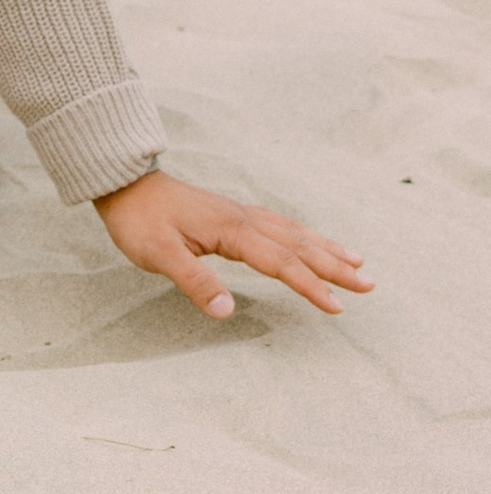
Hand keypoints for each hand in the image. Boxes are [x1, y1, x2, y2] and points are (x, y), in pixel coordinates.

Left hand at [93, 169, 371, 318]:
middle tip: (370, 283)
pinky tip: (312, 241)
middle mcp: (243, 219)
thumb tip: (226, 311)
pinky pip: (280, 225)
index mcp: (231, 230)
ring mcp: (240, 214)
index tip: (338, 307)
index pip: (281, 262)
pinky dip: (303, 235)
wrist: (123, 182)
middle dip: (335, 266)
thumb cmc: (139, 220)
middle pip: (298, 245)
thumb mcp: (158, 255)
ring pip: (293, 232)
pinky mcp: (233, 214)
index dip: (310, 286)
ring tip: (357, 261)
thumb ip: (193, 280)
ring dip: (326, 248)